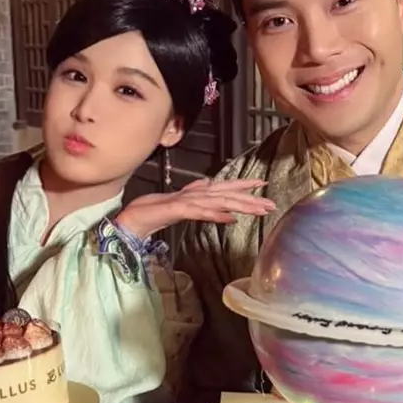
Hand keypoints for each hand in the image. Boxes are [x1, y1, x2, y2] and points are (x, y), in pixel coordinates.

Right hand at [116, 178, 275, 239]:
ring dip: (241, 204)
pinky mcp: (177, 209)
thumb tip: (219, 202)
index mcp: (196, 194)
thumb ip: (198, 202)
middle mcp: (195, 195)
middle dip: (251, 197)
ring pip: (219, 201)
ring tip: (259, 209)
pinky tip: (230, 218)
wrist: (131, 217)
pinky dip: (216, 214)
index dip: (244, 184)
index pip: (225, 187)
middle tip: (271, 202)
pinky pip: (200, 212)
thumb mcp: (181, 207)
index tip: (263, 184)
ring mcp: (187, 201)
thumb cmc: (153, 211)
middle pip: (228, 193)